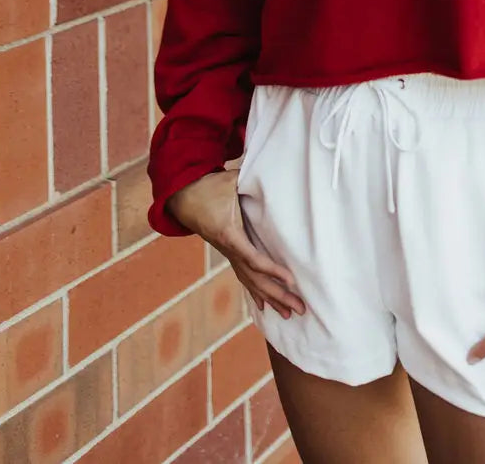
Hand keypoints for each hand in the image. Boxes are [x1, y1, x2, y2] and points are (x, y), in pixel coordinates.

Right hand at [168, 168, 306, 320]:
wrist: (184, 197)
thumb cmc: (209, 187)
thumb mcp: (230, 180)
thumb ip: (250, 178)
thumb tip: (272, 170)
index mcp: (229, 234)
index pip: (253, 258)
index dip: (272, 270)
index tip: (291, 280)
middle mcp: (228, 250)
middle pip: (255, 278)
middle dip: (278, 295)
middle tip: (300, 308)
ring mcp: (228, 254)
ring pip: (251, 282)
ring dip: (271, 299)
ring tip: (289, 314)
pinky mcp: (228, 254)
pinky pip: (243, 277)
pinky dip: (255, 293)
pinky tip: (265, 308)